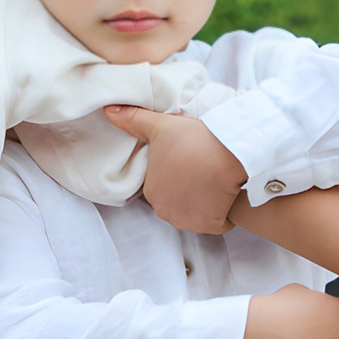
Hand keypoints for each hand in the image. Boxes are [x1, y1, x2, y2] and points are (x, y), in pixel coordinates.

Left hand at [102, 104, 247, 233]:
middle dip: (187, 188)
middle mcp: (165, 211)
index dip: (175, 171)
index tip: (189, 161)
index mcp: (151, 190)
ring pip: (195, 211)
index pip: (161, 184)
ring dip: (203, 201)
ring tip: (214, 179)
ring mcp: (188, 221)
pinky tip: (223, 193)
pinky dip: (219, 212)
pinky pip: (213, 221)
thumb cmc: (194, 141)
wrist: (229, 156)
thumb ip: (134, 120)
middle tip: (203, 168)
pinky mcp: (209, 227)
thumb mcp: (160, 125)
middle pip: (177, 200)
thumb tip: (109, 110)